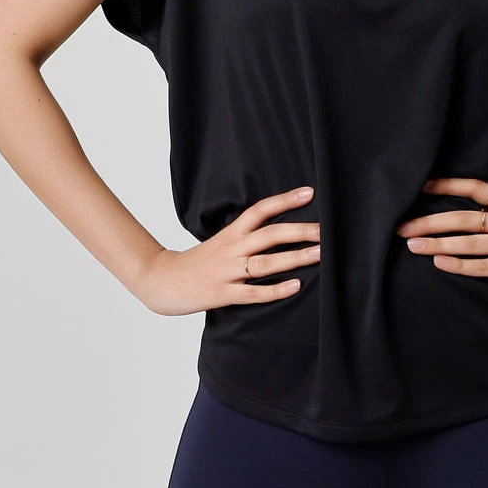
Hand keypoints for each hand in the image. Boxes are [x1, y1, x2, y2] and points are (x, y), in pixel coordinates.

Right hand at [135, 185, 320, 314]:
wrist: (162, 281)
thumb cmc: (197, 262)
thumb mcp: (221, 242)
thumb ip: (246, 236)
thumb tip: (278, 230)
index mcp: (231, 233)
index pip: (260, 210)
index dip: (284, 200)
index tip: (309, 192)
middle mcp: (232, 249)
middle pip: (269, 235)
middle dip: (300, 231)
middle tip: (325, 230)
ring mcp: (227, 271)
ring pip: (266, 262)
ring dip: (295, 258)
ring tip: (320, 254)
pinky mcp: (223, 294)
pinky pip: (253, 293)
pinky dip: (275, 290)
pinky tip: (295, 286)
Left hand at [395, 177, 487, 293]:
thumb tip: (485, 205)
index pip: (475, 188)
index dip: (447, 186)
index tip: (421, 187)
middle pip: (463, 217)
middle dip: (429, 222)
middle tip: (403, 227)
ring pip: (469, 242)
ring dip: (437, 244)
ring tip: (413, 246)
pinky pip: (485, 265)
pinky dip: (461, 265)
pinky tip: (441, 264)